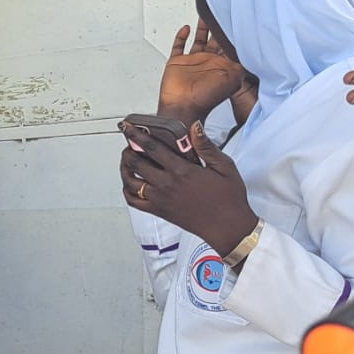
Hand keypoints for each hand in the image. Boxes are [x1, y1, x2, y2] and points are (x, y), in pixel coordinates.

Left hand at [121, 121, 257, 255]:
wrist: (227, 226)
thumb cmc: (228, 197)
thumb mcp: (224, 166)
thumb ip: (206, 146)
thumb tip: (194, 127)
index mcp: (181, 171)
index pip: (151, 148)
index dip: (136, 135)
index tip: (128, 127)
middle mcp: (166, 184)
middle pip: (135, 162)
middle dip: (128, 149)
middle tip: (128, 142)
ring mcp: (159, 199)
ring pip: (130, 181)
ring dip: (124, 168)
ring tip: (127, 159)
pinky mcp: (158, 211)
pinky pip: (134, 201)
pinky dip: (127, 190)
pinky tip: (130, 182)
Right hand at [157, 22, 248, 124]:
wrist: (182, 107)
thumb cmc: (206, 98)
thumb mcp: (233, 79)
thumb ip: (242, 63)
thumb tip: (252, 48)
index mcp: (222, 65)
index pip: (230, 45)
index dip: (233, 34)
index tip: (237, 19)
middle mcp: (209, 62)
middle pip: (215, 39)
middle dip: (219, 26)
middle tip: (222, 12)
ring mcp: (193, 61)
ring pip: (199, 39)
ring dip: (202, 27)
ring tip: (206, 14)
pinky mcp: (177, 62)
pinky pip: (179, 46)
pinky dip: (181, 36)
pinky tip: (186, 28)